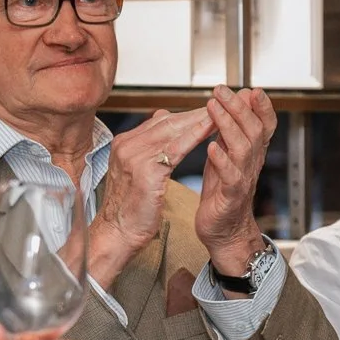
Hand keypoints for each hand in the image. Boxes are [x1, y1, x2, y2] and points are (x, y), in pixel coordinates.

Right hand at [89, 107, 216, 286]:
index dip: (186, 116)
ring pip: (172, 131)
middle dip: (196, 114)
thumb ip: (148, 149)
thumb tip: (161, 121)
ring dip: (199, 121)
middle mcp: (126, 145)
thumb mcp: (137, 173)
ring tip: (222, 114)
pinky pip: (174, 149)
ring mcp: (133, 156)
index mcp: (124, 144)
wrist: (117, 233)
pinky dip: (194, 137)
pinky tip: (209, 131)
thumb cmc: (131, 209)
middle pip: (167, 122)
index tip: (209, 111)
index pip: (159, 122)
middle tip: (222, 106)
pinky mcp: (144, 171)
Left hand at [195, 86, 278, 278]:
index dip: (262, 107)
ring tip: (213, 108)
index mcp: (252, 153)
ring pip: (244, 148)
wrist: (224, 230)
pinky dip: (222, 160)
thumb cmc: (223, 192)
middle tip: (222, 90)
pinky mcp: (231, 196)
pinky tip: (212, 148)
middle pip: (255, 131)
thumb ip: (231, 131)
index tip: (252, 89)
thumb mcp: (228, 156)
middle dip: (240, 108)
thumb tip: (236, 102)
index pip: (265, 125)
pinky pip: (231, 176)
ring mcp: (243, 179)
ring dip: (228, 125)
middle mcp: (252, 164)